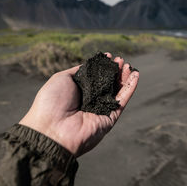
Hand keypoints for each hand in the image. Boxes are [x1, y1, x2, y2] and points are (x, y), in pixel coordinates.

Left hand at [19, 53, 138, 156]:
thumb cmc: (51, 102)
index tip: (109, 56)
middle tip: (120, 60)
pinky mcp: (110, 119)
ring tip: (128, 65)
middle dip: (115, 71)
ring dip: (124, 78)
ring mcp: (100, 110)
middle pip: (107, 84)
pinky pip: (122, 101)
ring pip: (117, 91)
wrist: (51, 129)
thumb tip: (91, 64)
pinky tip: (135, 75)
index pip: (95, 78)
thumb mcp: (62, 78)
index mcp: (77, 92)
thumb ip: (78, 71)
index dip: (102, 67)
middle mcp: (89, 102)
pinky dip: (130, 88)